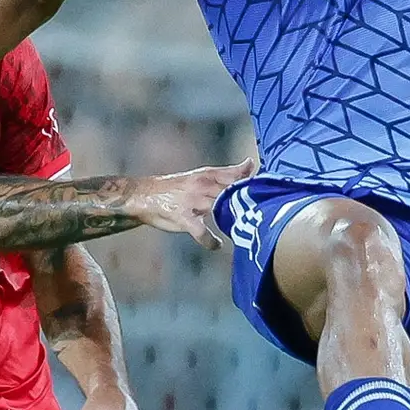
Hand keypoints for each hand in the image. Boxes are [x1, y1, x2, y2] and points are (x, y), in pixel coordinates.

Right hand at [139, 158, 256, 247]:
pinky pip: (201, 232)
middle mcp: (202, 186)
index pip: (238, 177)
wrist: (145, 196)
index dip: (253, 186)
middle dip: (247, 205)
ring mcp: (193, 202)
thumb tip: (250, 164)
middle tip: (259, 217)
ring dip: (233, 221)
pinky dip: (211, 241)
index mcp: (208, 175)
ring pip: (220, 209)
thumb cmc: (177, 188)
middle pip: (233, 193)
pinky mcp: (183, 218)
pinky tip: (216, 244)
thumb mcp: (201, 175)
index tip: (264, 194)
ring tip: (241, 230)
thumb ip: (227, 173)